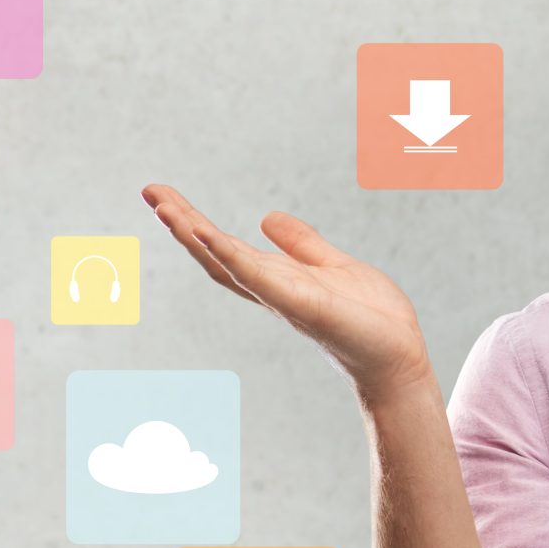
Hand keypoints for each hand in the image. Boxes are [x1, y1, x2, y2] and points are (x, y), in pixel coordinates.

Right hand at [142, 184, 433, 398]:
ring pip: (227, 264)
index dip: (194, 224)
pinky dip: (231, 256)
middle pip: (214, 254)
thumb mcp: (332, 265)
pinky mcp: (301, 303)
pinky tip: (207, 235)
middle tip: (149, 191)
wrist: (399, 356)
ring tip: (164, 207)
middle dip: (181, 223)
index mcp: (277, 279)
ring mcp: (282, 298)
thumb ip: (301, 244)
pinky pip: (258, 278)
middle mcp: (271, 290)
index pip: (225, 248)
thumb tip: (267, 217)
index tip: (164, 195)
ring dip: (194, 236)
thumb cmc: (370, 318)